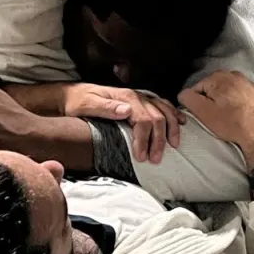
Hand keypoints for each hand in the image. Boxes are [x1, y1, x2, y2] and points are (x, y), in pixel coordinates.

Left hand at [62, 83, 183, 165]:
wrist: (72, 94)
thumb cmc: (77, 102)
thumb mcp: (85, 105)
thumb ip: (106, 108)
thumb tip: (127, 111)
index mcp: (125, 98)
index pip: (143, 120)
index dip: (145, 139)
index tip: (142, 157)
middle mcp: (136, 96)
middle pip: (157, 118)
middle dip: (159, 140)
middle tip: (155, 159)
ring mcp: (141, 97)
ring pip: (165, 111)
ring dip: (171, 129)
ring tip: (173, 146)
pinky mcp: (142, 100)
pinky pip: (163, 105)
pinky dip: (174, 114)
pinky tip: (181, 123)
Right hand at [178, 71, 253, 163]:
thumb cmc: (232, 124)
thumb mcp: (203, 112)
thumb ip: (188, 98)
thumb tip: (183, 94)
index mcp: (219, 77)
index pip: (198, 88)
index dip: (198, 102)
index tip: (205, 114)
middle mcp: (235, 75)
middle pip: (214, 88)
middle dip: (212, 101)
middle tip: (216, 117)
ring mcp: (248, 83)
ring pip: (228, 91)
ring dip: (225, 102)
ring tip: (228, 117)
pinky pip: (242, 95)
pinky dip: (239, 103)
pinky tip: (239, 115)